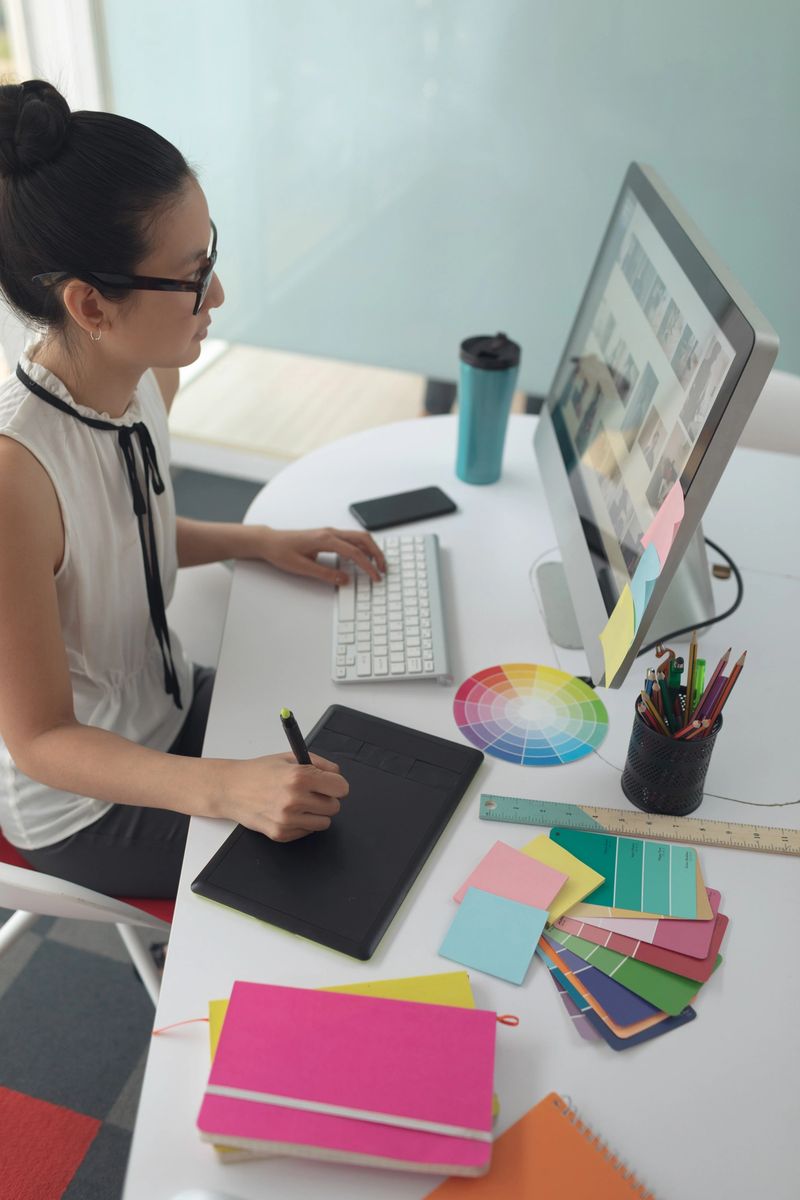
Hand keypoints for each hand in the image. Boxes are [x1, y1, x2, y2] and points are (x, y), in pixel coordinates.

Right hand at [218, 752, 348, 841]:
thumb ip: (319, 764)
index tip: (331, 785)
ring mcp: (287, 819)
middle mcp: (294, 799)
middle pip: (334, 807)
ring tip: (299, 803)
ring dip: (316, 813)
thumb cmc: (259, 771)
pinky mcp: (280, 834)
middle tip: (311, 793)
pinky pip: (307, 832)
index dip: (336, 785)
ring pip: (324, 822)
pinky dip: (302, 824)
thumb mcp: (290, 757)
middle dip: (326, 799)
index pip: (340, 788)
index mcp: (299, 777)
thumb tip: (337, 775)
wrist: (230, 789)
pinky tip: (287, 812)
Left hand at [251, 525, 385, 583]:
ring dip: (371, 549)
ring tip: (377, 564)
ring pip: (358, 537)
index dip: (368, 566)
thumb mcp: (302, 567)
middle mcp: (330, 533)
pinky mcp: (328, 536)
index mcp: (325, 539)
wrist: (269, 541)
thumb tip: (344, 580)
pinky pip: (351, 538)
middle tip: (383, 569)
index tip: (375, 577)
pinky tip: (363, 558)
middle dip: (377, 554)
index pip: (354, 552)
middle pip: (363, 539)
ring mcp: (329, 532)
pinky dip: (362, 547)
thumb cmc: (281, 551)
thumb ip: (325, 574)